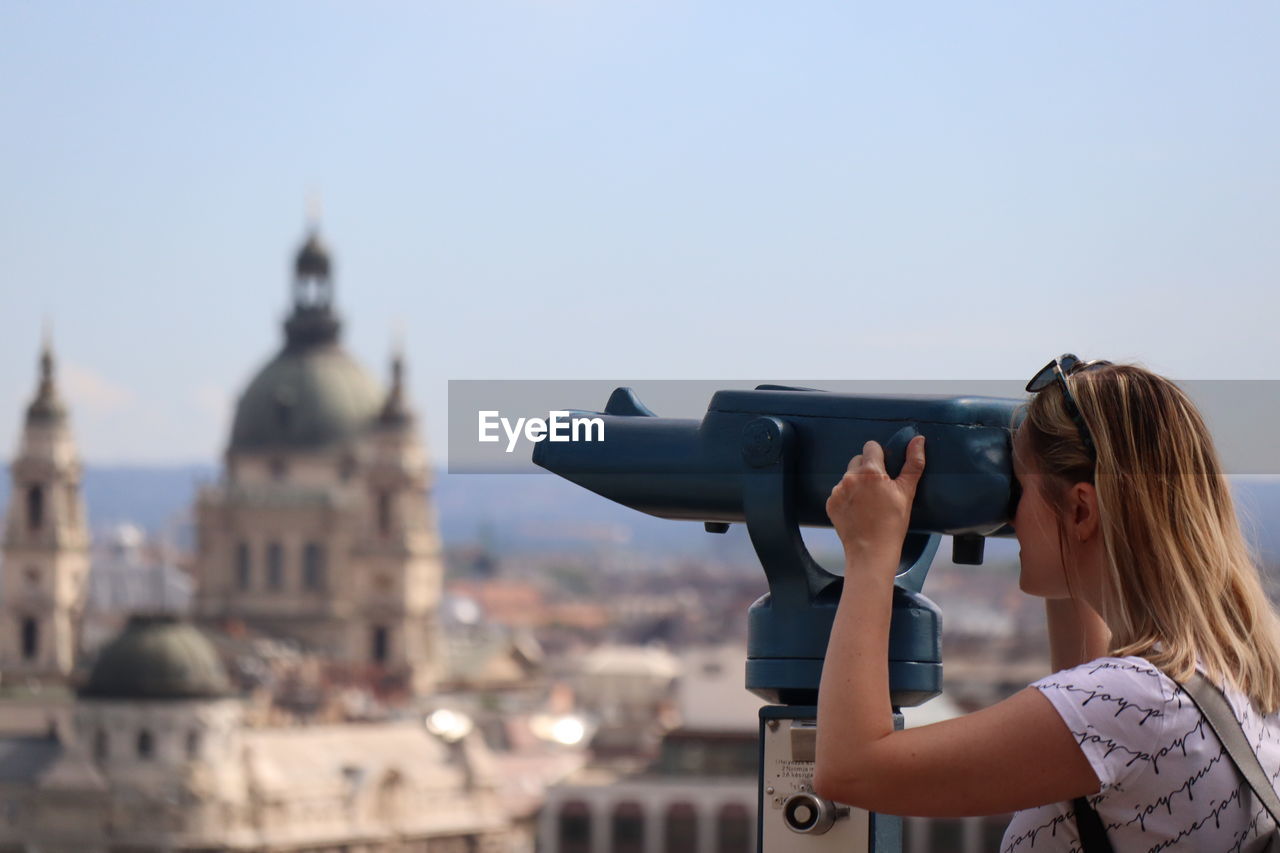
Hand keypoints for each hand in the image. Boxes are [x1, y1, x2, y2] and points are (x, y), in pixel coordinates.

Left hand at [825, 435, 925, 566]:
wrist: (871, 551)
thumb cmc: (893, 523)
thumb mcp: (907, 492)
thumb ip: (913, 463)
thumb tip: (918, 439)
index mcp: (869, 471)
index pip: (871, 446)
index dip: (880, 456)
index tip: (886, 471)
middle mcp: (850, 477)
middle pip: (858, 460)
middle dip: (868, 469)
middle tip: (879, 489)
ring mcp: (837, 490)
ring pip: (848, 477)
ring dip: (857, 483)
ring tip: (869, 503)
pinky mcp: (830, 503)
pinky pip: (840, 492)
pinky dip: (848, 497)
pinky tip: (858, 511)